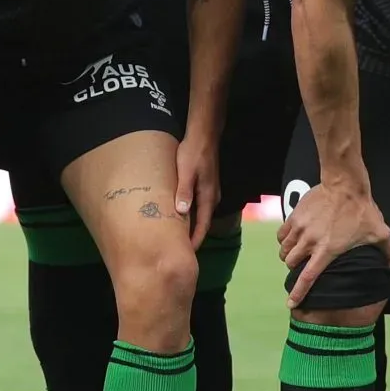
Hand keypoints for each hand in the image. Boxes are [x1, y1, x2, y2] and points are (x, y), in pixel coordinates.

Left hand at [176, 130, 220, 247]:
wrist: (203, 136)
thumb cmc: (193, 152)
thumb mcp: (186, 172)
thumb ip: (184, 191)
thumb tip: (181, 212)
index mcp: (208, 197)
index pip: (203, 226)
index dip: (195, 241)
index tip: (187, 255)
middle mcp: (211, 198)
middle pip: (202, 223)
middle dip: (193, 237)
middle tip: (179, 250)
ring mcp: (209, 192)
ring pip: (200, 215)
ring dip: (191, 227)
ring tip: (177, 238)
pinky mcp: (205, 186)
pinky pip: (198, 206)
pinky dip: (190, 215)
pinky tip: (179, 217)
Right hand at [276, 174, 389, 307]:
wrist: (345, 183)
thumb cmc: (362, 209)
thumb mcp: (379, 232)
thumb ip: (386, 252)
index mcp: (327, 251)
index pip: (308, 278)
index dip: (298, 293)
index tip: (291, 304)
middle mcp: (310, 242)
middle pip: (292, 264)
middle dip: (295, 269)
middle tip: (303, 266)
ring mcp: (300, 229)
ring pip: (284, 250)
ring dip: (289, 255)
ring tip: (297, 254)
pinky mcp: (294, 216)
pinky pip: (281, 235)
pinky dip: (284, 240)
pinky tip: (291, 239)